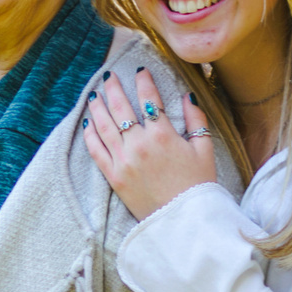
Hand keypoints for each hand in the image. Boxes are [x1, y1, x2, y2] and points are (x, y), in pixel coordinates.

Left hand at [81, 70, 213, 222]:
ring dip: (98, 107)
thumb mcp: (204, 150)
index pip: (150, 99)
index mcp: (163, 135)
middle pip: (121, 108)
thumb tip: (189, 95)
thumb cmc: (197, 186)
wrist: (182, 220)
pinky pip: (96, 151)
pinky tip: (87, 123)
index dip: (144, 82)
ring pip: (104, 126)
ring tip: (94, 94)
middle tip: (108, 76)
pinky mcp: (113, 177)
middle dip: (114, 88)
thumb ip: (196, 120)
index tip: (140, 70)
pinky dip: (89, 134)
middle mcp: (139, 145)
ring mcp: (123, 161)